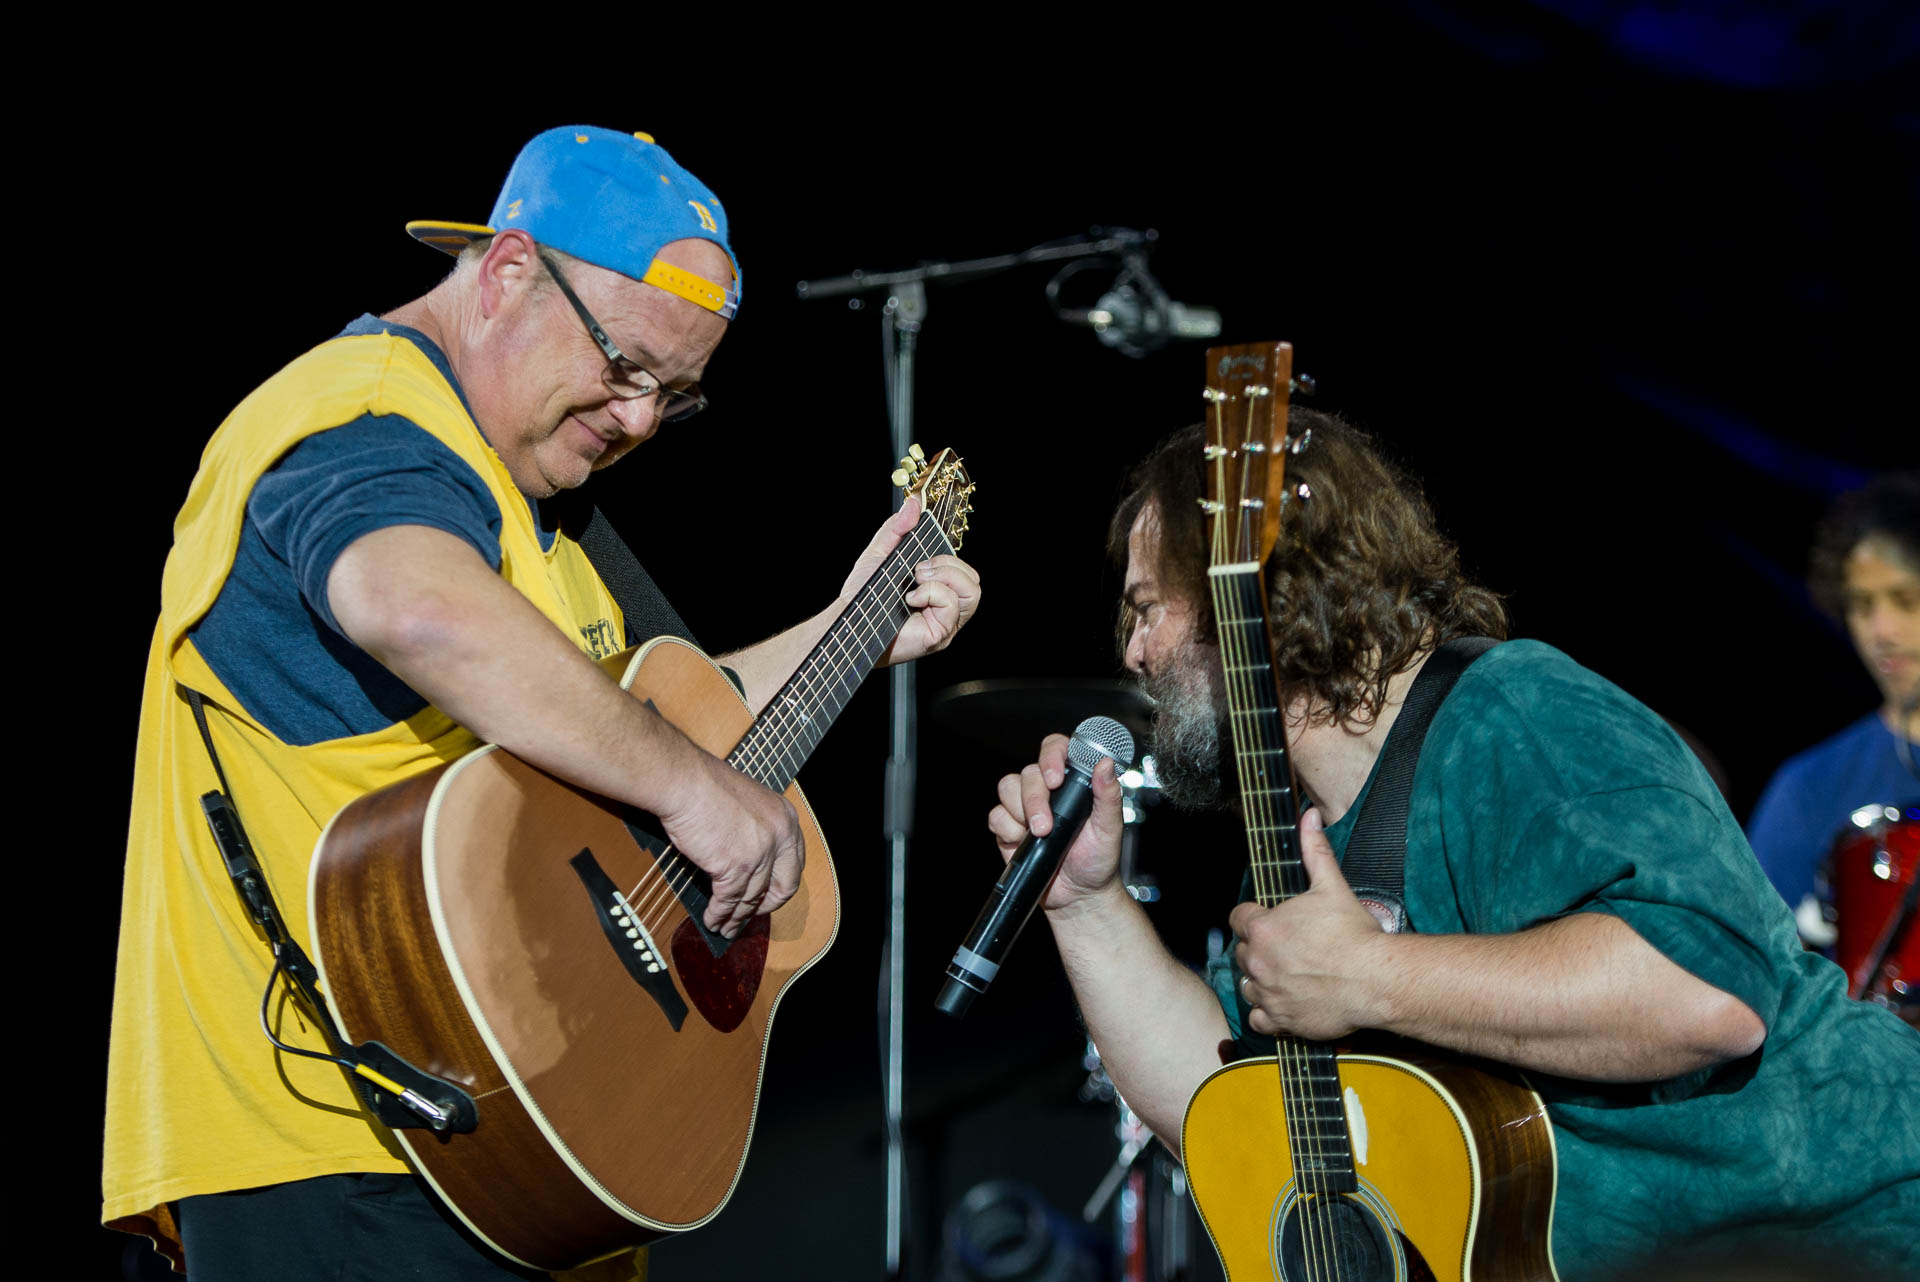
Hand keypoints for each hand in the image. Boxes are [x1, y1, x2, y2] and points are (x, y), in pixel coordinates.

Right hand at [656, 749, 805, 937]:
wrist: (684, 781)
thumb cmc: (705, 786)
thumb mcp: (748, 803)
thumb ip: (756, 830)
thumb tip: (748, 862)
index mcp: (785, 818)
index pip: (794, 863)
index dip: (780, 885)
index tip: (767, 896)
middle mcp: (780, 836)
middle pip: (784, 886)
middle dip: (766, 907)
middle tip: (750, 915)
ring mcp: (760, 853)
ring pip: (752, 898)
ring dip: (737, 918)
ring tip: (725, 927)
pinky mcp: (736, 867)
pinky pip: (729, 900)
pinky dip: (719, 914)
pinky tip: (712, 919)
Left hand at [838, 497, 981, 665]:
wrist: (849, 618)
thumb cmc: (863, 594)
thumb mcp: (881, 553)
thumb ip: (897, 528)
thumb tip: (914, 503)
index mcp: (937, 587)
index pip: (962, 567)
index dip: (948, 555)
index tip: (922, 553)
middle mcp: (945, 605)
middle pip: (973, 578)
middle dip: (948, 564)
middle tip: (918, 569)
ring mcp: (946, 621)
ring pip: (972, 590)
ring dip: (944, 577)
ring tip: (917, 580)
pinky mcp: (941, 633)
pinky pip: (952, 604)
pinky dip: (932, 593)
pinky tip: (911, 599)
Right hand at [985, 734, 1127, 913]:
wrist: (1078, 896)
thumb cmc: (1098, 861)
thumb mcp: (1110, 829)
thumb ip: (1108, 796)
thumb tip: (1105, 764)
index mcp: (1072, 782)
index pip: (1056, 749)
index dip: (1052, 755)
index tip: (1055, 777)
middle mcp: (1047, 790)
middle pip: (1028, 772)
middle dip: (1035, 798)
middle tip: (1047, 825)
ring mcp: (1025, 808)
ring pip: (1008, 787)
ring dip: (1021, 811)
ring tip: (1039, 834)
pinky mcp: (1009, 828)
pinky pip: (997, 815)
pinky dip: (1008, 829)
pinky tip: (1023, 842)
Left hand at [1230, 808, 1389, 1040]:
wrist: (1376, 980)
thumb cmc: (1354, 934)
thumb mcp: (1332, 886)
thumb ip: (1314, 851)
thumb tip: (1309, 817)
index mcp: (1262, 928)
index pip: (1239, 918)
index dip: (1254, 917)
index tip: (1272, 920)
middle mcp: (1257, 961)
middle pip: (1243, 952)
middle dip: (1258, 948)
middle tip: (1287, 948)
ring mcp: (1267, 992)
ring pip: (1248, 984)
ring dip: (1261, 979)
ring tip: (1287, 974)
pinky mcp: (1281, 1019)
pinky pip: (1259, 1018)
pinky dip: (1268, 1012)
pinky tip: (1285, 1002)